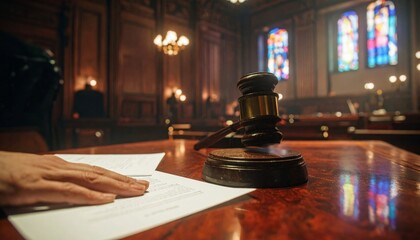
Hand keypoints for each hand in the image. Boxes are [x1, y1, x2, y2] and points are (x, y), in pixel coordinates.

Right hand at [0, 151, 148, 205]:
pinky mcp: (36, 186)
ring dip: (116, 186)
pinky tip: (106, 199)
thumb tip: (76, 190)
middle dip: (124, 180)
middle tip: (145, 187)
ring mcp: (48, 174)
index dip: (117, 177)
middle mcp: (59, 167)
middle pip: (99, 173)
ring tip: (135, 191)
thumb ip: (55, 182)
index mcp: (59, 165)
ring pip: (91, 180)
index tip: (135, 182)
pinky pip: (68, 191)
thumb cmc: (5, 172)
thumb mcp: (35, 176)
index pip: (96, 170)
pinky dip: (89, 195)